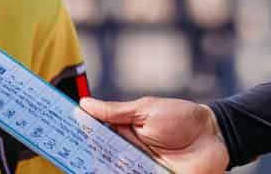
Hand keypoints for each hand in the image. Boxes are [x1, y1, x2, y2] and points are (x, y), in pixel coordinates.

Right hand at [80, 96, 228, 173]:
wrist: (215, 136)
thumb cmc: (182, 119)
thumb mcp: (146, 110)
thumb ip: (115, 112)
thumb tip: (84, 104)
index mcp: (123, 136)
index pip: (94, 142)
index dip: (76, 141)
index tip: (56, 140)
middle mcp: (127, 157)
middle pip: (99, 163)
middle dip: (84, 161)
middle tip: (67, 159)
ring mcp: (140, 171)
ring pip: (113, 171)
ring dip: (102, 167)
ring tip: (93, 164)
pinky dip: (121, 172)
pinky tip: (112, 169)